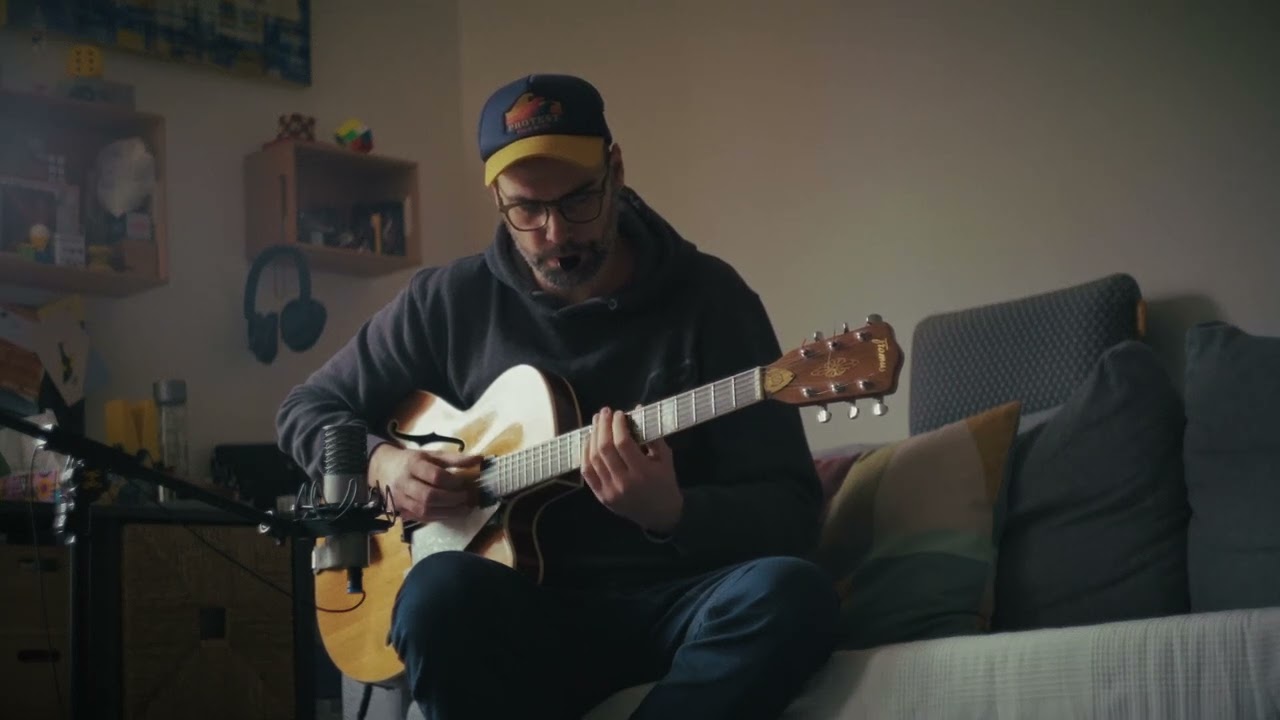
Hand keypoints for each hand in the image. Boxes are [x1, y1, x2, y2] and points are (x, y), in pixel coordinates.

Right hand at [369, 444, 483, 522]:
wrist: (383, 468)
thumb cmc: (412, 461)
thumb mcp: (431, 455)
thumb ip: (455, 458)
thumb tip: (479, 459)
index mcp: (412, 464)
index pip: (435, 476)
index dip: (453, 482)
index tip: (465, 484)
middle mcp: (404, 482)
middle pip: (429, 496)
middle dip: (451, 500)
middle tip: (466, 498)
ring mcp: (399, 499)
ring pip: (424, 510)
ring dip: (447, 512)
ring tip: (463, 509)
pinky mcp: (399, 511)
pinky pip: (420, 518)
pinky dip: (438, 517)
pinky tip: (450, 513)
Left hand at [581, 406, 683, 533]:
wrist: (661, 515)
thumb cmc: (665, 483)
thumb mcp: (665, 458)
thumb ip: (652, 434)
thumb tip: (637, 409)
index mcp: (643, 472)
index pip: (623, 443)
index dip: (618, 425)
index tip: (618, 413)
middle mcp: (624, 483)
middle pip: (605, 449)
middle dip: (602, 426)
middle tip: (604, 412)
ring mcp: (610, 491)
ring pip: (593, 459)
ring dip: (592, 437)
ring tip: (596, 423)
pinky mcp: (601, 497)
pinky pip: (587, 472)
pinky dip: (585, 454)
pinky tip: (589, 441)